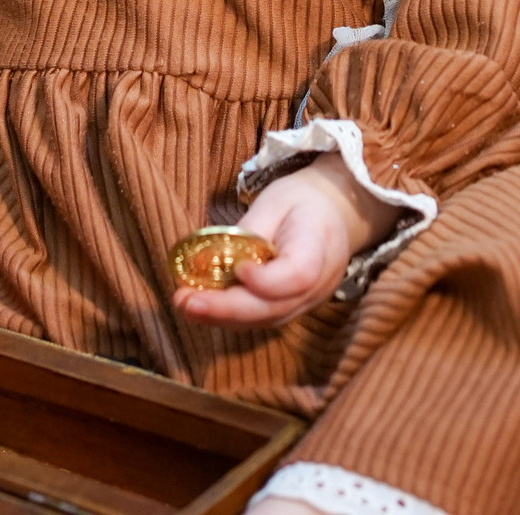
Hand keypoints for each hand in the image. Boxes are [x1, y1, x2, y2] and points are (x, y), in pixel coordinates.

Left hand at [175, 153, 403, 329]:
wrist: (334, 213)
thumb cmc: (301, 201)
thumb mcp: (276, 199)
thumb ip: (249, 230)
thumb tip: (213, 259)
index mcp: (320, 246)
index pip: (298, 275)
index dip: (264, 281)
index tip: (236, 269)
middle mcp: (320, 284)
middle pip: (275, 308)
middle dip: (226, 308)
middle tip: (185, 301)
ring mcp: (309, 302)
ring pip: (266, 320)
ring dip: (222, 317)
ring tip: (185, 305)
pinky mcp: (294, 308)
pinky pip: (263, 318)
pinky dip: (231, 316)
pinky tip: (202, 306)